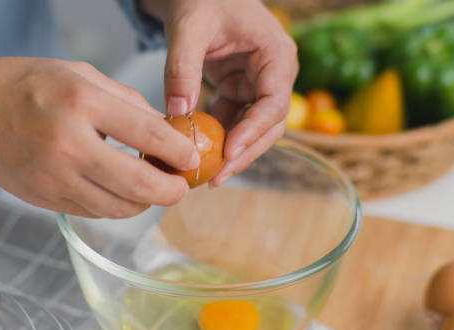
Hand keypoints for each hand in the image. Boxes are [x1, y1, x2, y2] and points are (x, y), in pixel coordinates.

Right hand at [0, 41, 199, 217]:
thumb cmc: (27, 85)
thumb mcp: (82, 74)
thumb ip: (128, 103)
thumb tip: (165, 131)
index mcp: (82, 104)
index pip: (150, 137)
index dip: (181, 153)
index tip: (192, 159)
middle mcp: (68, 145)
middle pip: (138, 186)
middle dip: (171, 192)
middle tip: (181, 187)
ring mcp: (53, 178)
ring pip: (118, 209)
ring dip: (145, 203)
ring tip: (152, 187)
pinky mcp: (44, 199)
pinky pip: (94, 212)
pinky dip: (116, 205)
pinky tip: (120, 190)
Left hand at [141, 0, 297, 185]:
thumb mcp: (188, 27)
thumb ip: (182, 68)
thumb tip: (177, 113)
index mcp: (276, 55)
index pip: (274, 104)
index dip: (253, 132)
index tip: (228, 152)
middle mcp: (274, 74)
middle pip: (268, 125)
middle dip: (244, 152)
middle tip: (217, 177)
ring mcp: (258, 84)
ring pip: (252, 129)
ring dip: (231, 150)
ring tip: (207, 174)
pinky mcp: (240, 90)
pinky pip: (233, 121)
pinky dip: (217, 137)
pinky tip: (198, 151)